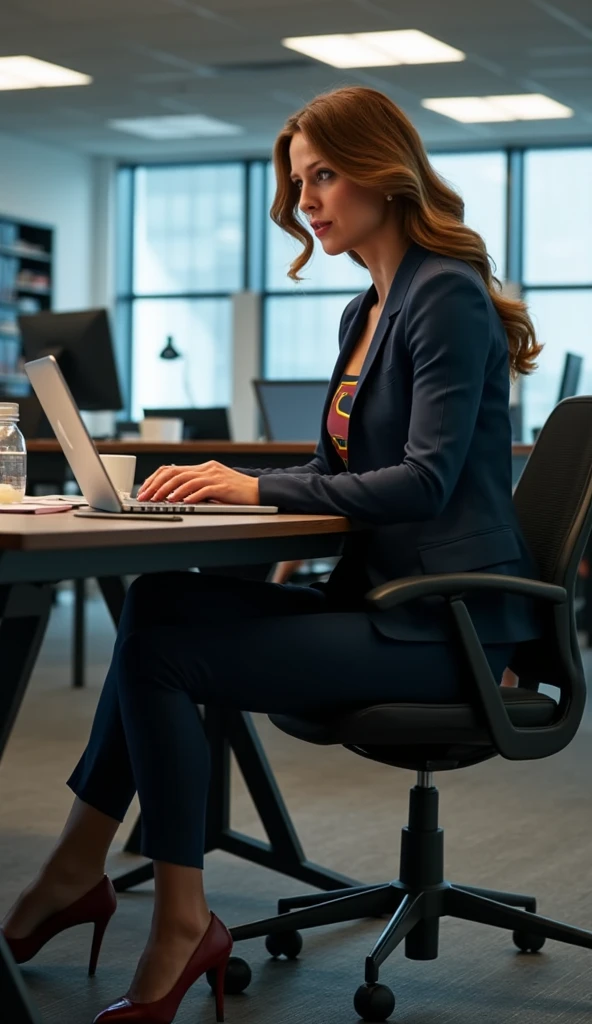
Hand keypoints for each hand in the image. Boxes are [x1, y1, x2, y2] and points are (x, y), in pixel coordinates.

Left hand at [136, 462, 259, 505]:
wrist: (259, 491)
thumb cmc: (236, 493)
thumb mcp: (213, 486)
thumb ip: (197, 487)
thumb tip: (173, 496)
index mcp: (203, 467)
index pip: (171, 469)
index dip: (155, 479)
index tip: (144, 491)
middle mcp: (207, 469)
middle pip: (175, 473)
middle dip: (157, 486)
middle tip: (145, 497)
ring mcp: (215, 476)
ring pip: (186, 480)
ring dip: (170, 491)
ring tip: (159, 500)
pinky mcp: (223, 486)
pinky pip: (204, 489)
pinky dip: (191, 496)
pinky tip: (183, 502)